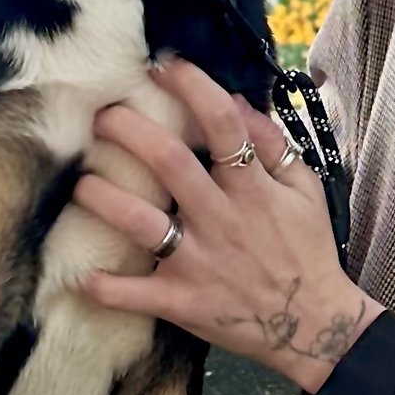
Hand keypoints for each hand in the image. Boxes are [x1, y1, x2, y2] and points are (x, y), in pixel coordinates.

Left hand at [76, 57, 380, 393]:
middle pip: (169, 163)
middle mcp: (222, 219)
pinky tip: (80, 277)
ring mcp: (200, 262)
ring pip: (142, 224)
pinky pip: (136, 295)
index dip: (191, 88)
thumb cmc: (307, 251)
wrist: (314, 325)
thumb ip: (273, 145)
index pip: (222, 124)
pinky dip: (107, 288)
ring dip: (104, 200)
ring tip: (82, 183)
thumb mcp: (304, 190)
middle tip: (101, 116)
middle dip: (129, 131)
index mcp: (253, 188)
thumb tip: (238, 101)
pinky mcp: (184, 302)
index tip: (163, 68)